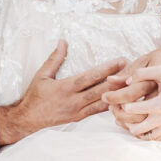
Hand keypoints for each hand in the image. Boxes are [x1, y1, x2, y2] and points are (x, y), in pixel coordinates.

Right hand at [0, 42, 124, 145]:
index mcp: (66, 88)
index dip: (107, 69)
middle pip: (100, 90)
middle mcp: (74, 101)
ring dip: (117, 95)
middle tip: (133, 72)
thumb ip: (54, 59)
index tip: (120, 61)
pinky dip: (109, 106)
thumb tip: (62, 42)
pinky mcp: (79, 118)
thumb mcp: (42, 75)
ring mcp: (77, 111)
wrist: (28, 119)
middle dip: (118, 81)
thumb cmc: (34, 96)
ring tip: (132, 87)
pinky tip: (120, 101)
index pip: (90, 77)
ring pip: (102, 103)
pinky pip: (97, 112)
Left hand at [103, 23, 160, 128]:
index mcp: (160, 104)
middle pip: (135, 128)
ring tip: (123, 117)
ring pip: (142, 136)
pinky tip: (134, 123)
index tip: (113, 99)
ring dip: (130, 128)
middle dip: (122, 119)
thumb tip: (125, 80)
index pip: (133, 109)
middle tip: (115, 110)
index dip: (119, 104)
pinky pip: (151, 138)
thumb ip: (142, 74)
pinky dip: (141, 133)